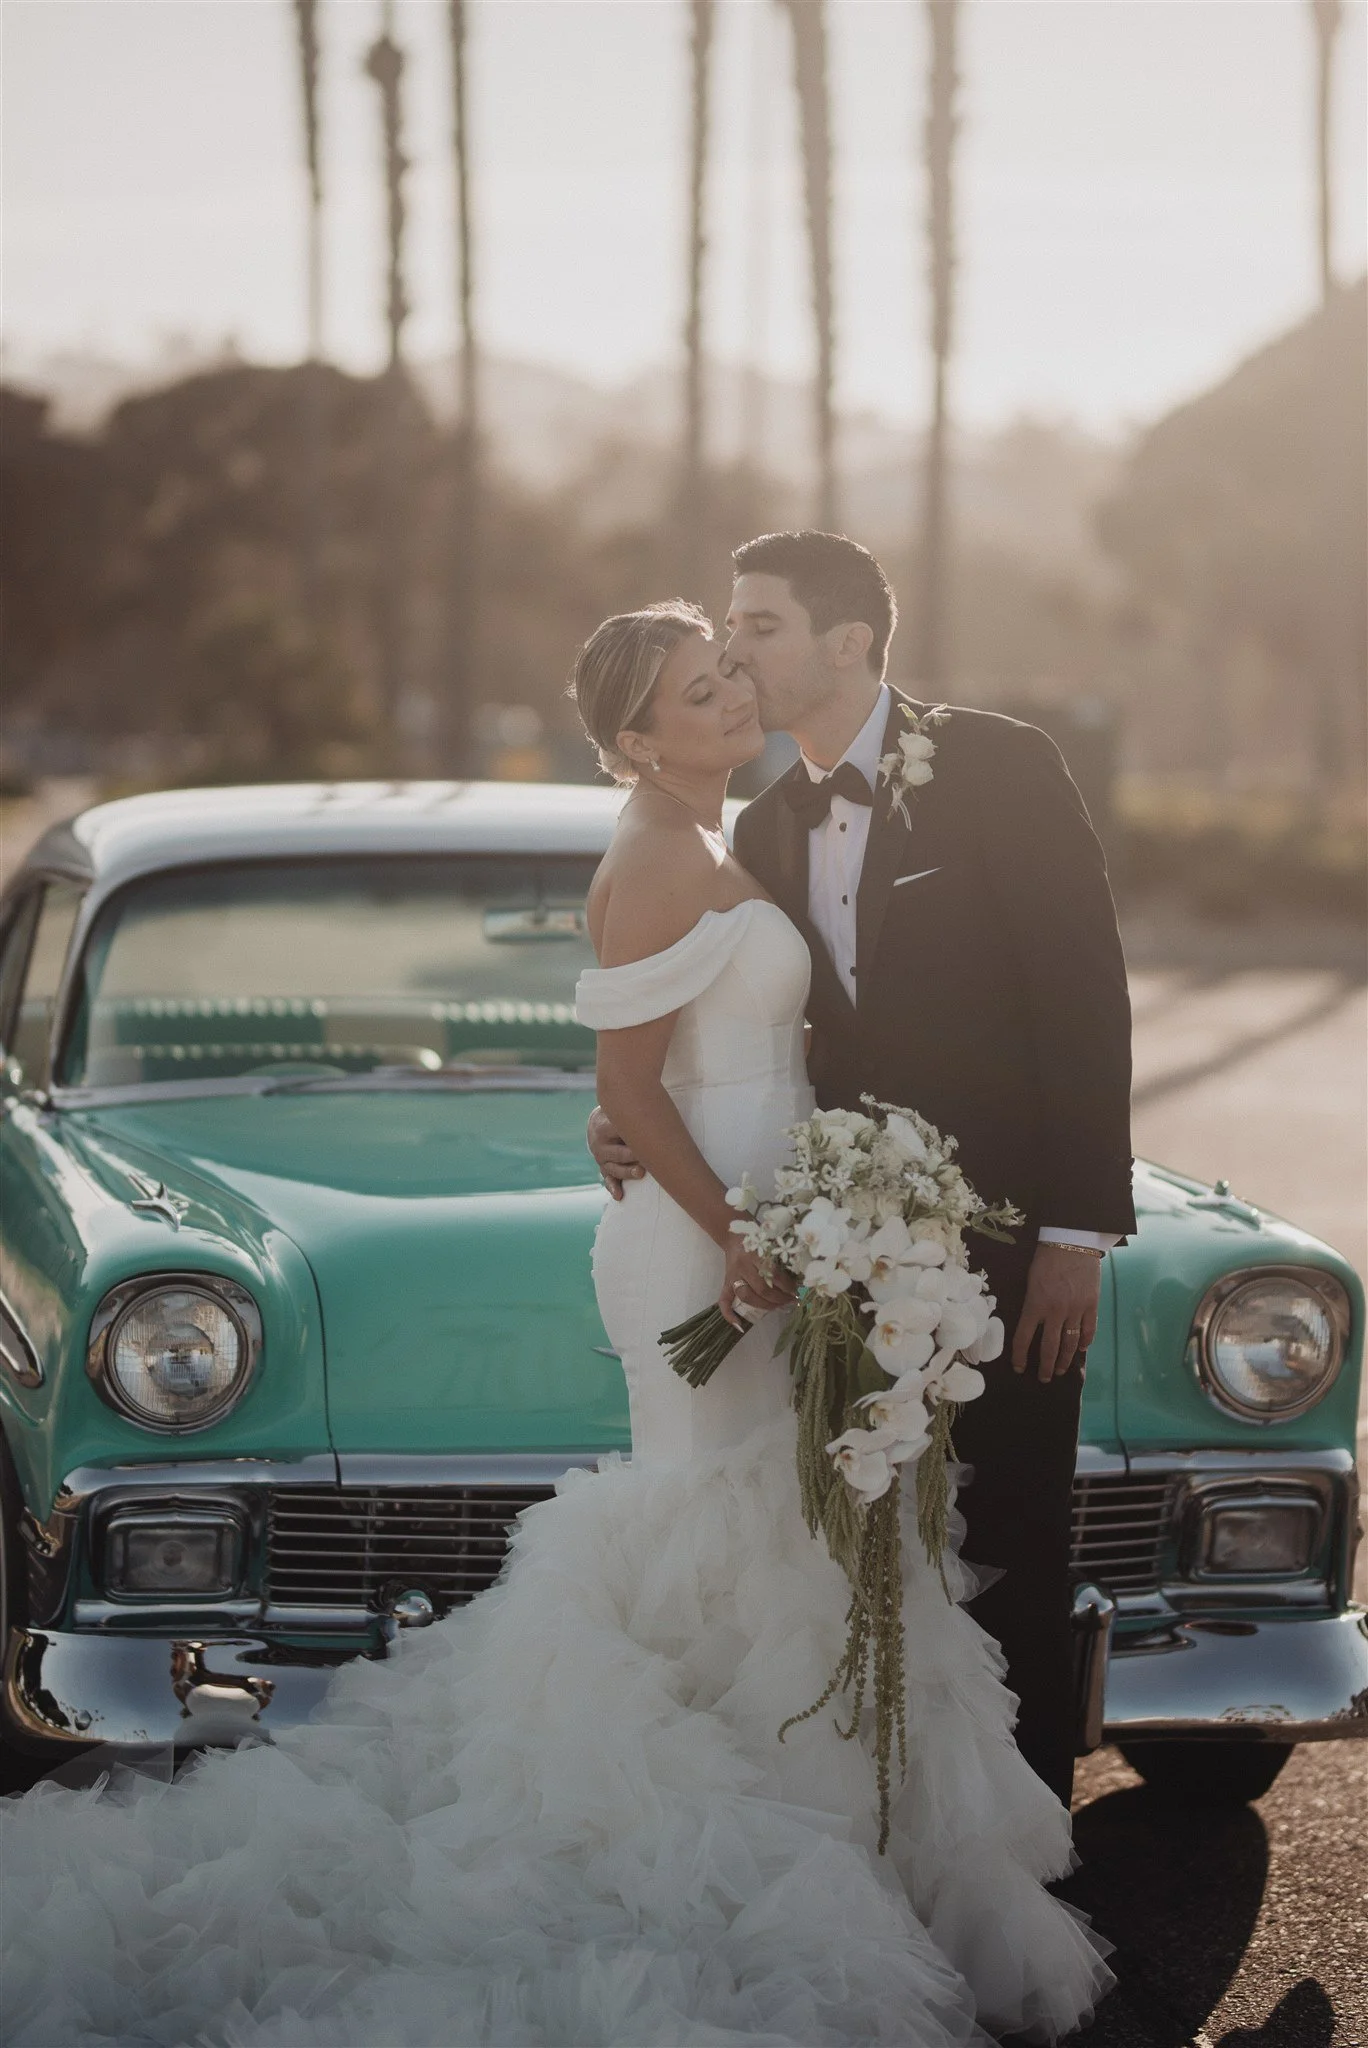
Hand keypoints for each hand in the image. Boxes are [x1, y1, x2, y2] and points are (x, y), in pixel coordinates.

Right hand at [587, 1104, 643, 1200]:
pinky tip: (619, 1195)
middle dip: (633, 1155)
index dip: (633, 1134)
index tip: (649, 1136)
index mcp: (603, 1126)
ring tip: (640, 1173)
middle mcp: (599, 1144)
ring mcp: (601, 1158)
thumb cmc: (618, 1114)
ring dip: (627, 1172)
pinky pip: (608, 1179)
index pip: (618, 1130)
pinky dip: (613, 1187)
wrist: (598, 1123)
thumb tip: (651, 1095)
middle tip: (647, 1158)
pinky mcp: (604, 1168)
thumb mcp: (619, 1108)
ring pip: (614, 1168)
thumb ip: (631, 1107)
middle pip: (618, 1152)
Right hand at [719, 1230, 796, 1330]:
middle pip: (761, 1289)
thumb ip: (779, 1258)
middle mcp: (742, 1265)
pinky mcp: (725, 1282)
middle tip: (791, 1300)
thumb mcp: (768, 1244)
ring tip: (778, 1307)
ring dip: (764, 1306)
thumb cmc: (756, 1238)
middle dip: (779, 1298)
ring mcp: (732, 1276)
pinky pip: (724, 1300)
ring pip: (746, 1296)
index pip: (773, 1274)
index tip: (797, 1290)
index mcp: (754, 1253)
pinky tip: (739, 1325)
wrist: (732, 1234)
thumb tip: (799, 1277)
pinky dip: (729, 1314)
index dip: (787, 1285)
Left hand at [1012, 1244, 1101, 1382]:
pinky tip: (1080, 1349)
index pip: (1023, 1338)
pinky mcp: (1091, 1305)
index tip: (1018, 1367)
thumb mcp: (1030, 1281)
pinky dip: (1084, 1342)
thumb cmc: (1046, 1259)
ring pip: (1069, 1343)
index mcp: (1035, 1304)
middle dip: (1045, 1367)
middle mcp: (1055, 1311)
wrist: (1071, 1241)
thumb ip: (1031, 1304)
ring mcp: (1075, 1309)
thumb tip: (1030, 1325)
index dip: (1019, 1356)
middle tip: (1043, 1378)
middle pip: (1049, 1348)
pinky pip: (1089, 1330)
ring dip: (1064, 1360)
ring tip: (1060, 1370)